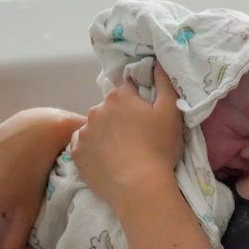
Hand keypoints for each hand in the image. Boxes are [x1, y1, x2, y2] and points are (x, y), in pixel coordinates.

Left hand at [72, 64, 182, 208]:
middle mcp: (96, 109)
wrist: (139, 186)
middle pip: (110, 108)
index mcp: (119, 96)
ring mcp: (83, 131)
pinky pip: (84, 145)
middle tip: (137, 137)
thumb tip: (157, 62)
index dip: (139, 102)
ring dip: (106, 133)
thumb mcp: (171, 111)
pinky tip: (107, 160)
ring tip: (122, 152)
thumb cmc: (159, 147)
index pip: (128, 90)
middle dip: (120, 117)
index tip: (146, 118)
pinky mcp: (76, 153)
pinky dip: (94, 149)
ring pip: (96, 126)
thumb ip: (165, 83)